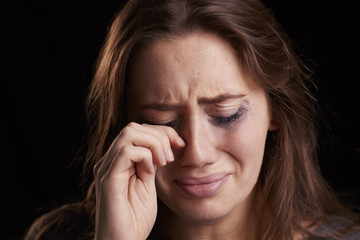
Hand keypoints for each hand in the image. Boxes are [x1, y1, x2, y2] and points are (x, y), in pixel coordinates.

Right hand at [94, 122, 184, 239]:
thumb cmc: (136, 219)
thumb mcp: (148, 184)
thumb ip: (151, 163)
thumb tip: (164, 144)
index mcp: (118, 161)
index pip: (138, 131)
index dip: (162, 132)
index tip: (180, 145)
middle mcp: (109, 161)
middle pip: (133, 127)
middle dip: (160, 135)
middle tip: (171, 156)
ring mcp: (106, 169)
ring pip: (129, 133)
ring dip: (154, 143)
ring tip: (164, 162)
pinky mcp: (108, 180)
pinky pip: (127, 152)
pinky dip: (146, 156)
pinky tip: (151, 171)